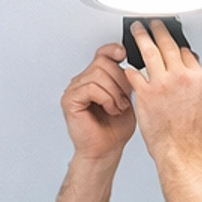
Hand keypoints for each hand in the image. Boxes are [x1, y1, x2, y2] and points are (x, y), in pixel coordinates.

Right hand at [61, 43, 137, 163]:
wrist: (106, 151)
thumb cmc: (114, 130)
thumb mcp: (127, 97)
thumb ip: (126, 79)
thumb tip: (131, 64)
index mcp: (95, 78)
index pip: (102, 53)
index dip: (113, 50)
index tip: (124, 54)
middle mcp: (83, 81)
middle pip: (102, 62)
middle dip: (119, 81)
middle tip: (124, 100)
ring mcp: (74, 90)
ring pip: (98, 74)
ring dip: (114, 92)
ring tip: (118, 108)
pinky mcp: (70, 100)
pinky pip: (91, 88)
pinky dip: (105, 98)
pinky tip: (109, 109)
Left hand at [122, 19, 201, 162]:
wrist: (180, 150)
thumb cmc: (190, 132)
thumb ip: (194, 83)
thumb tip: (191, 71)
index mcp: (197, 77)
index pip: (186, 52)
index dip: (177, 45)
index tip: (170, 40)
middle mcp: (180, 76)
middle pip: (168, 44)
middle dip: (159, 30)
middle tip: (153, 23)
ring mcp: (162, 83)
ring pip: (150, 52)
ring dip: (142, 37)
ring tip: (137, 30)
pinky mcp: (145, 93)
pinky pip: (134, 74)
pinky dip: (129, 68)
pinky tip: (126, 64)